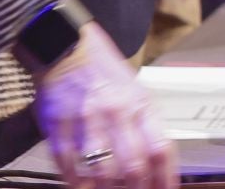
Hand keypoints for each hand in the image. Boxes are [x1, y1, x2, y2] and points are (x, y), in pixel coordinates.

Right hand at [30, 20, 175, 188]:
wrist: (67, 49)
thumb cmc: (106, 74)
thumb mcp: (135, 92)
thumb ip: (144, 124)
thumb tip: (156, 161)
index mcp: (142, 105)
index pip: (161, 149)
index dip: (166, 177)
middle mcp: (118, 114)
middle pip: (134, 165)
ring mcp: (87, 123)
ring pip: (102, 171)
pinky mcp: (58, 128)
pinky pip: (69, 166)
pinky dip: (76, 183)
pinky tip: (81, 188)